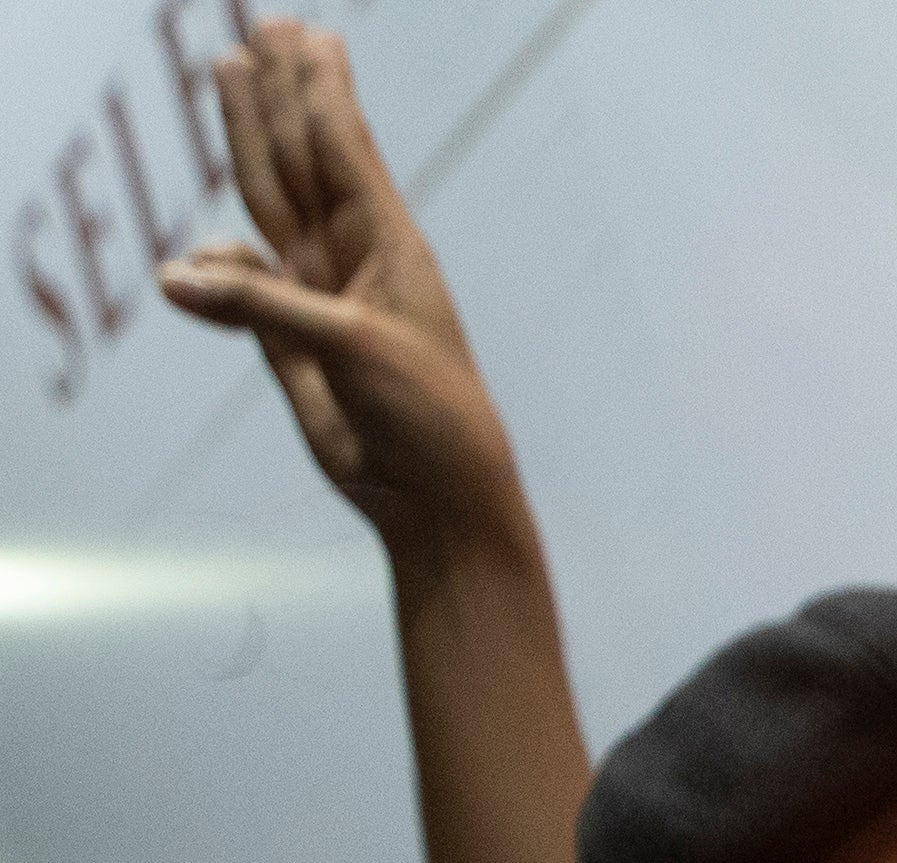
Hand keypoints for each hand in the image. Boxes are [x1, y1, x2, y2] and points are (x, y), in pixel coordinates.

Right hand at [154, 21, 525, 551]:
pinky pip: (243, 285)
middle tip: (265, 28)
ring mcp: (319, 295)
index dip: (321, 90)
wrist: (437, 496)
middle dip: (281, 94)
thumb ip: (267, 308)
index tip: (309, 33)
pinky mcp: (292, 340)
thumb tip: (175, 275)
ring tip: (232, 74)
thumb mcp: (354, 349)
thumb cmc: (427, 416)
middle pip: (302, 157)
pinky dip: (219, 270)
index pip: (344, 149)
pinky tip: (198, 254)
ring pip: (272, 200)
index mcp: (390, 247)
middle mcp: (354, 259)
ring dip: (250, 139)